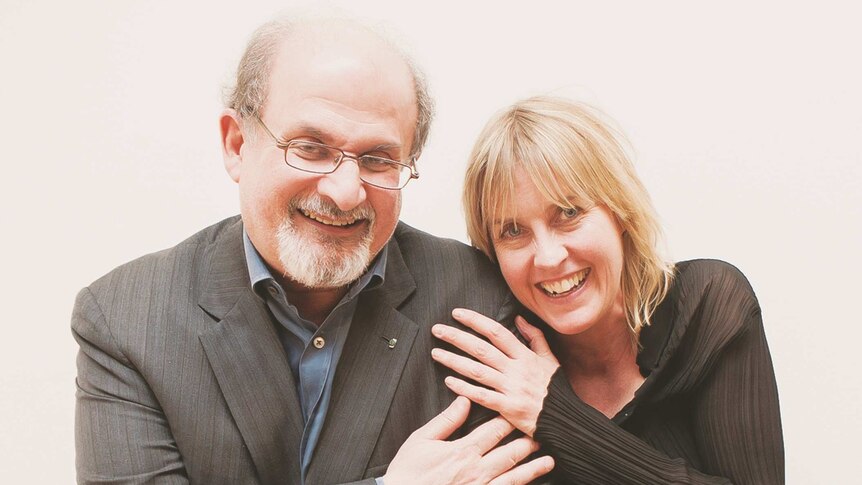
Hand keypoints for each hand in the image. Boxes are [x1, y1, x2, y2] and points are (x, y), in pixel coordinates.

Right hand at [382, 396, 553, 484]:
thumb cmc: (408, 472)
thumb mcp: (421, 440)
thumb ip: (446, 420)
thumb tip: (464, 400)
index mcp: (462, 451)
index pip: (494, 431)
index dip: (510, 419)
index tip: (522, 410)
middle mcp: (476, 471)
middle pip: (510, 453)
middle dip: (528, 442)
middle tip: (544, 433)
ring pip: (514, 478)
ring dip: (533, 469)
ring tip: (549, 461)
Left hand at [431, 310, 559, 436]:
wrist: (564, 419)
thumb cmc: (555, 389)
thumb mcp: (550, 359)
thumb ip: (535, 337)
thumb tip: (519, 318)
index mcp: (525, 356)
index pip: (496, 332)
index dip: (475, 321)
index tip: (457, 314)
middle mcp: (516, 370)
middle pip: (481, 349)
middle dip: (456, 337)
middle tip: (437, 330)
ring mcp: (511, 389)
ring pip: (477, 371)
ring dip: (453, 361)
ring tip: (436, 353)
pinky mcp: (507, 408)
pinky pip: (482, 396)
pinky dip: (464, 388)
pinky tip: (448, 381)